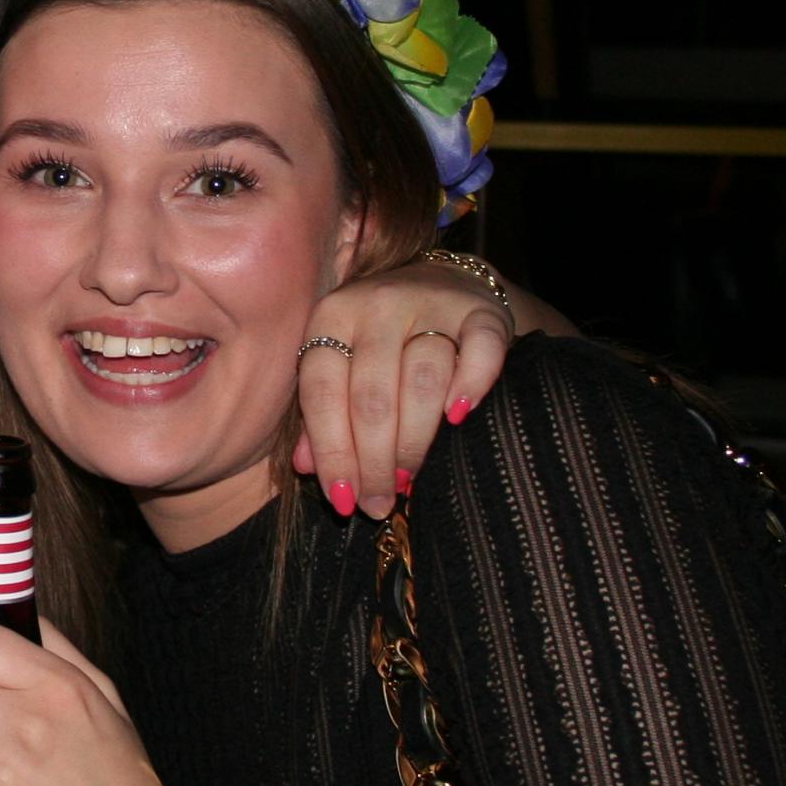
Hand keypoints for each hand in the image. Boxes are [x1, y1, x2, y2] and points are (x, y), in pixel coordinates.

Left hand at [294, 256, 515, 516]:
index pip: (322, 391)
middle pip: (371, 394)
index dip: (332, 451)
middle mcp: (376, 304)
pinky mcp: (481, 309)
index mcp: (331, 318)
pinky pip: (479, 348)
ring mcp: (430, 302)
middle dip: (373, 460)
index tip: (343, 500)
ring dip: (414, 438)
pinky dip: (471, 384)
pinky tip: (459, 417)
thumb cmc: (380, 342)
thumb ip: (320, 415)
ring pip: (422, 378)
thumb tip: (305, 468)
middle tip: (379, 502)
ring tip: (408, 477)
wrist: (445, 284)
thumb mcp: (341, 367)